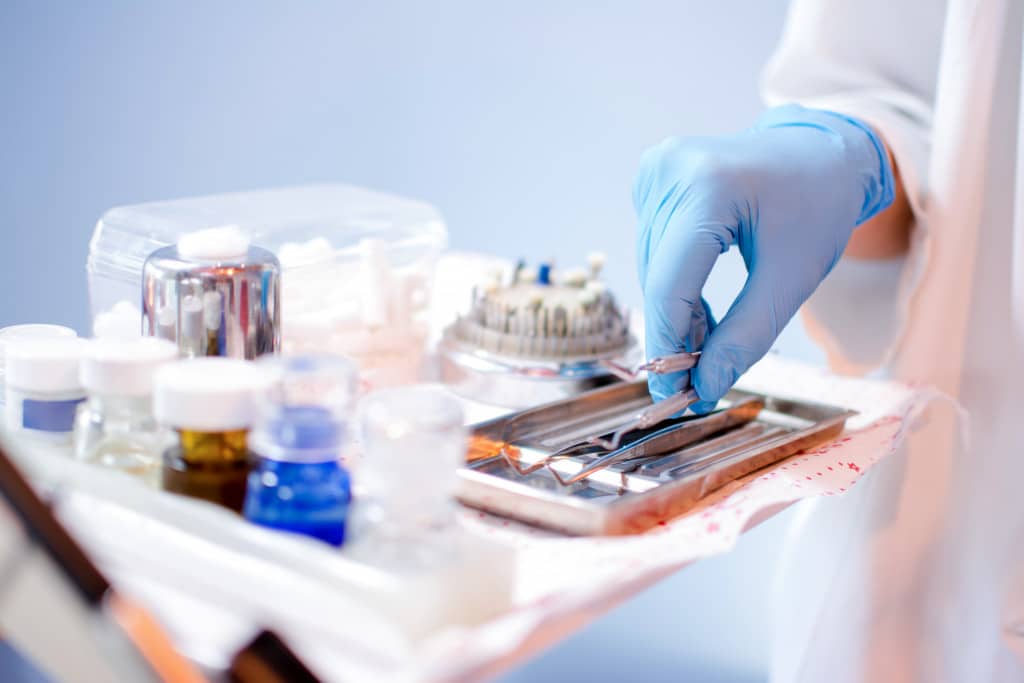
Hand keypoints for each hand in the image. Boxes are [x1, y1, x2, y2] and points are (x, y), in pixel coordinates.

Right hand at [634, 104, 894, 411]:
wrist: (818, 151)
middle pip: (656, 278)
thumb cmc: (816, 208)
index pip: (669, 283)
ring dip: (674, 313)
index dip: (667, 344)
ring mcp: (656, 170)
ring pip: (650, 268)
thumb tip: (705, 386)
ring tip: (708, 344)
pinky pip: (653, 249)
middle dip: (674, 335)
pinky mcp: (652, 176)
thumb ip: (747, 335)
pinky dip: (674, 285)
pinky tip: (699, 308)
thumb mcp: (793, 278)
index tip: (674, 394)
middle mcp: (670, 170)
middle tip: (697, 383)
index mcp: (710, 186)